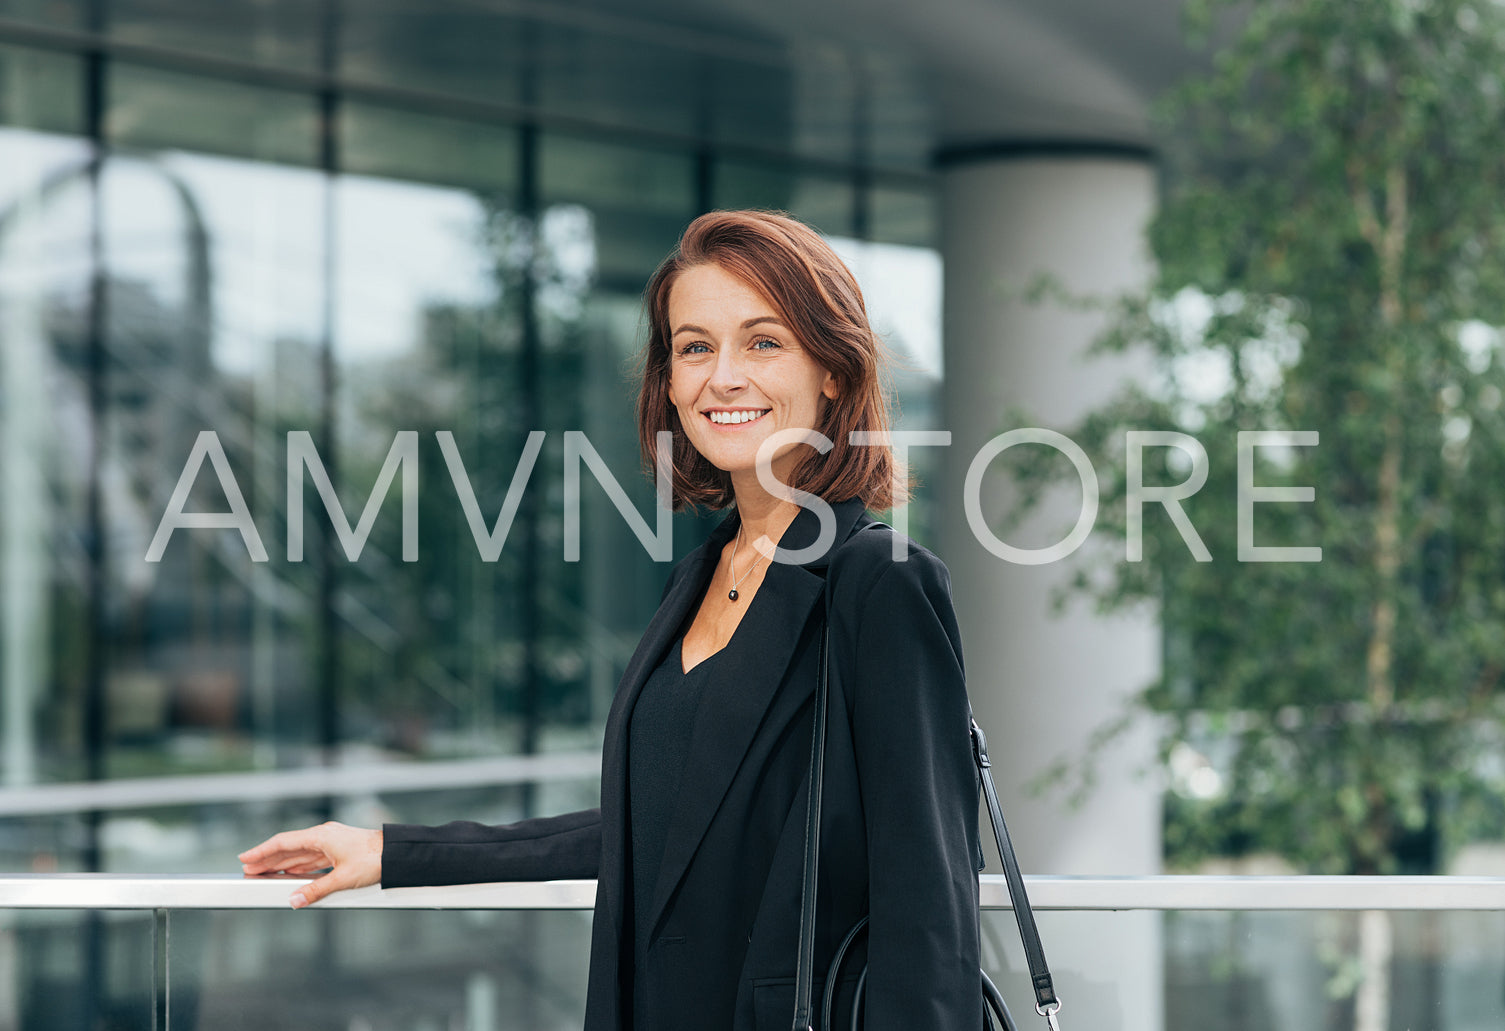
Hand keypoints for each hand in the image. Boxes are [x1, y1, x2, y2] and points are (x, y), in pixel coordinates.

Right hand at [238, 822, 382, 908]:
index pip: (284, 842)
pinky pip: (311, 859)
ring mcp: (331, 843)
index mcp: (322, 836)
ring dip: (281, 863)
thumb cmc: (375, 859)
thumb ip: (316, 890)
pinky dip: (297, 866)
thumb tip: (295, 900)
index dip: (262, 851)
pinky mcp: (338, 851)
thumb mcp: (343, 878)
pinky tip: (290, 874)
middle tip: (247, 869)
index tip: (245, 858)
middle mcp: (324, 836)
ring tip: (264, 873)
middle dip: (267, 859)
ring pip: (299, 854)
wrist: (396, 853)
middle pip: (289, 848)